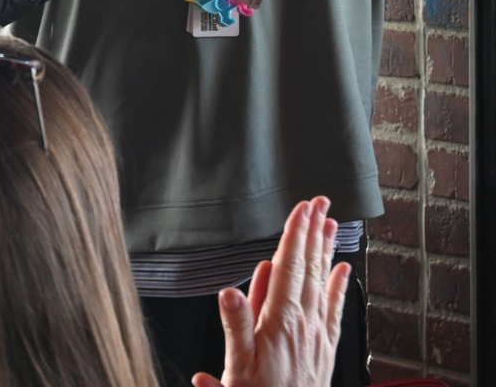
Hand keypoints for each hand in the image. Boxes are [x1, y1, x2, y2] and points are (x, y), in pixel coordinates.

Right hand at [191, 196, 350, 386]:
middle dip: (313, 232)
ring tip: (331, 224)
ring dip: (326, 251)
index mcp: (279, 323)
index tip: (301, 209)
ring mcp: (317, 336)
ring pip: (323, 284)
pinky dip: (340, 288)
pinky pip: (334, 311)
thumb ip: (236, 327)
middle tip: (319, 203)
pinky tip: (344, 270)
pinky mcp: (324, 351)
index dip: (295, 235)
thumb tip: (229, 290)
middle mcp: (303, 324)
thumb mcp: (237, 370)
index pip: (289, 268)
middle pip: (309, 268)